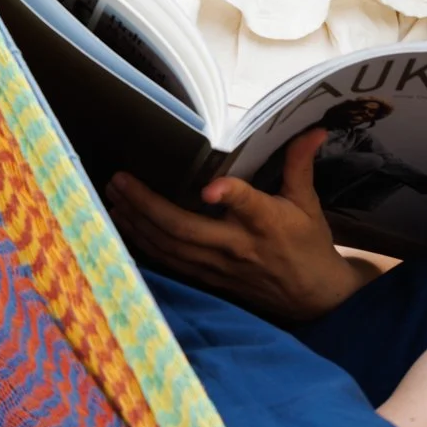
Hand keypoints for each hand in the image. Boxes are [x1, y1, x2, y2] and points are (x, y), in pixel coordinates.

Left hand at [105, 130, 379, 323]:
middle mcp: (237, 246)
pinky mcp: (208, 279)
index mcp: (266, 222)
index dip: (229, 195)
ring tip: (113, 196)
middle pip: (185, 229)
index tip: (209, 187)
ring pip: (169, 247)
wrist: (313, 298)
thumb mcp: (307, 203)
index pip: (247, 205)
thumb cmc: (308, 244)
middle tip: (120, 179)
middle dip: (147, 205)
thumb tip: (313, 128)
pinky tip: (125, 225)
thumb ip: (300, 164)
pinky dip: (143, 244)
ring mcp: (218, 266)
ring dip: (137, 222)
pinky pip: (169, 263)